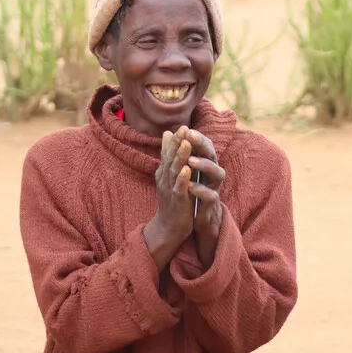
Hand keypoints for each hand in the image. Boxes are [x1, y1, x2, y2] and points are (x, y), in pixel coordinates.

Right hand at [143, 130, 194, 268]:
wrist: (169, 226)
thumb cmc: (172, 198)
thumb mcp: (169, 174)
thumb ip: (168, 155)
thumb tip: (167, 134)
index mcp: (164, 171)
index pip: (169, 152)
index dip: (175, 139)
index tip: (182, 126)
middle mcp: (165, 178)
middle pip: (170, 158)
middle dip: (177, 144)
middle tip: (183, 129)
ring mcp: (170, 189)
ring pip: (174, 171)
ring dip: (180, 157)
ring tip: (186, 144)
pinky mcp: (177, 201)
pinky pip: (179, 188)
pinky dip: (182, 179)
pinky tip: (187, 170)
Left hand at [176, 126, 225, 265]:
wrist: (197, 218)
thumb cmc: (192, 191)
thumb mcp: (182, 169)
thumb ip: (176, 152)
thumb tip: (167, 132)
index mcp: (206, 163)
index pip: (204, 146)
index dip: (197, 137)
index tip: (185, 129)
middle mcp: (213, 173)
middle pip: (213, 154)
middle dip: (202, 145)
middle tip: (190, 137)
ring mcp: (214, 187)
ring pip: (217, 172)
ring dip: (204, 166)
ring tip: (190, 161)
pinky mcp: (212, 203)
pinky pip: (210, 195)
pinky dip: (201, 190)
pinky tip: (190, 186)